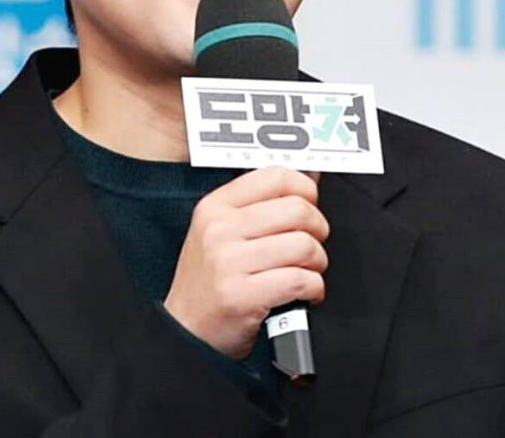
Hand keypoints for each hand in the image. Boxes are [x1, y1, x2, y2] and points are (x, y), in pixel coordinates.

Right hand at [164, 167, 328, 359]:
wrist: (186, 330)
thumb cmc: (210, 280)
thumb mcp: (222, 231)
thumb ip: (263, 203)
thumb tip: (310, 175)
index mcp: (215, 206)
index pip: (275, 176)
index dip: (306, 188)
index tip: (310, 203)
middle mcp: (219, 229)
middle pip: (297, 209)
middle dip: (318, 229)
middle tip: (311, 243)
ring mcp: (229, 262)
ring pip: (304, 245)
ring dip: (317, 262)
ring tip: (306, 270)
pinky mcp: (243, 296)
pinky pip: (301, 280)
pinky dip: (314, 288)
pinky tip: (304, 292)